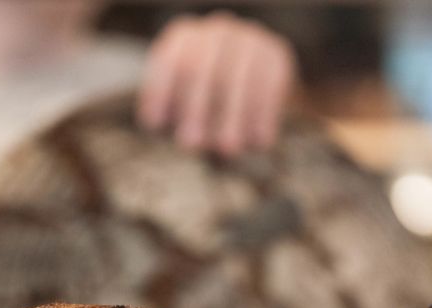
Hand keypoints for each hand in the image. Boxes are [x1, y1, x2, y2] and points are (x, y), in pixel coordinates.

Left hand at [137, 12, 294, 155]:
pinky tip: (259, 142)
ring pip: (238, 78)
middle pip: (200, 69)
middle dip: (195, 110)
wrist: (251, 77)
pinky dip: (264, 115)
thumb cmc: (205, 102)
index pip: (170, 63)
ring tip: (228, 150)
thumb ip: (167, 110)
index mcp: (185, 38)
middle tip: (189, 145)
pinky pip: (269, 85)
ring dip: (233, 117)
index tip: (155, 125)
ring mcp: (249, 39)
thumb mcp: (180, 103)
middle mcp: (217, 32)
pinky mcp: (276, 54)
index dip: (160, 93)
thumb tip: (154, 122)